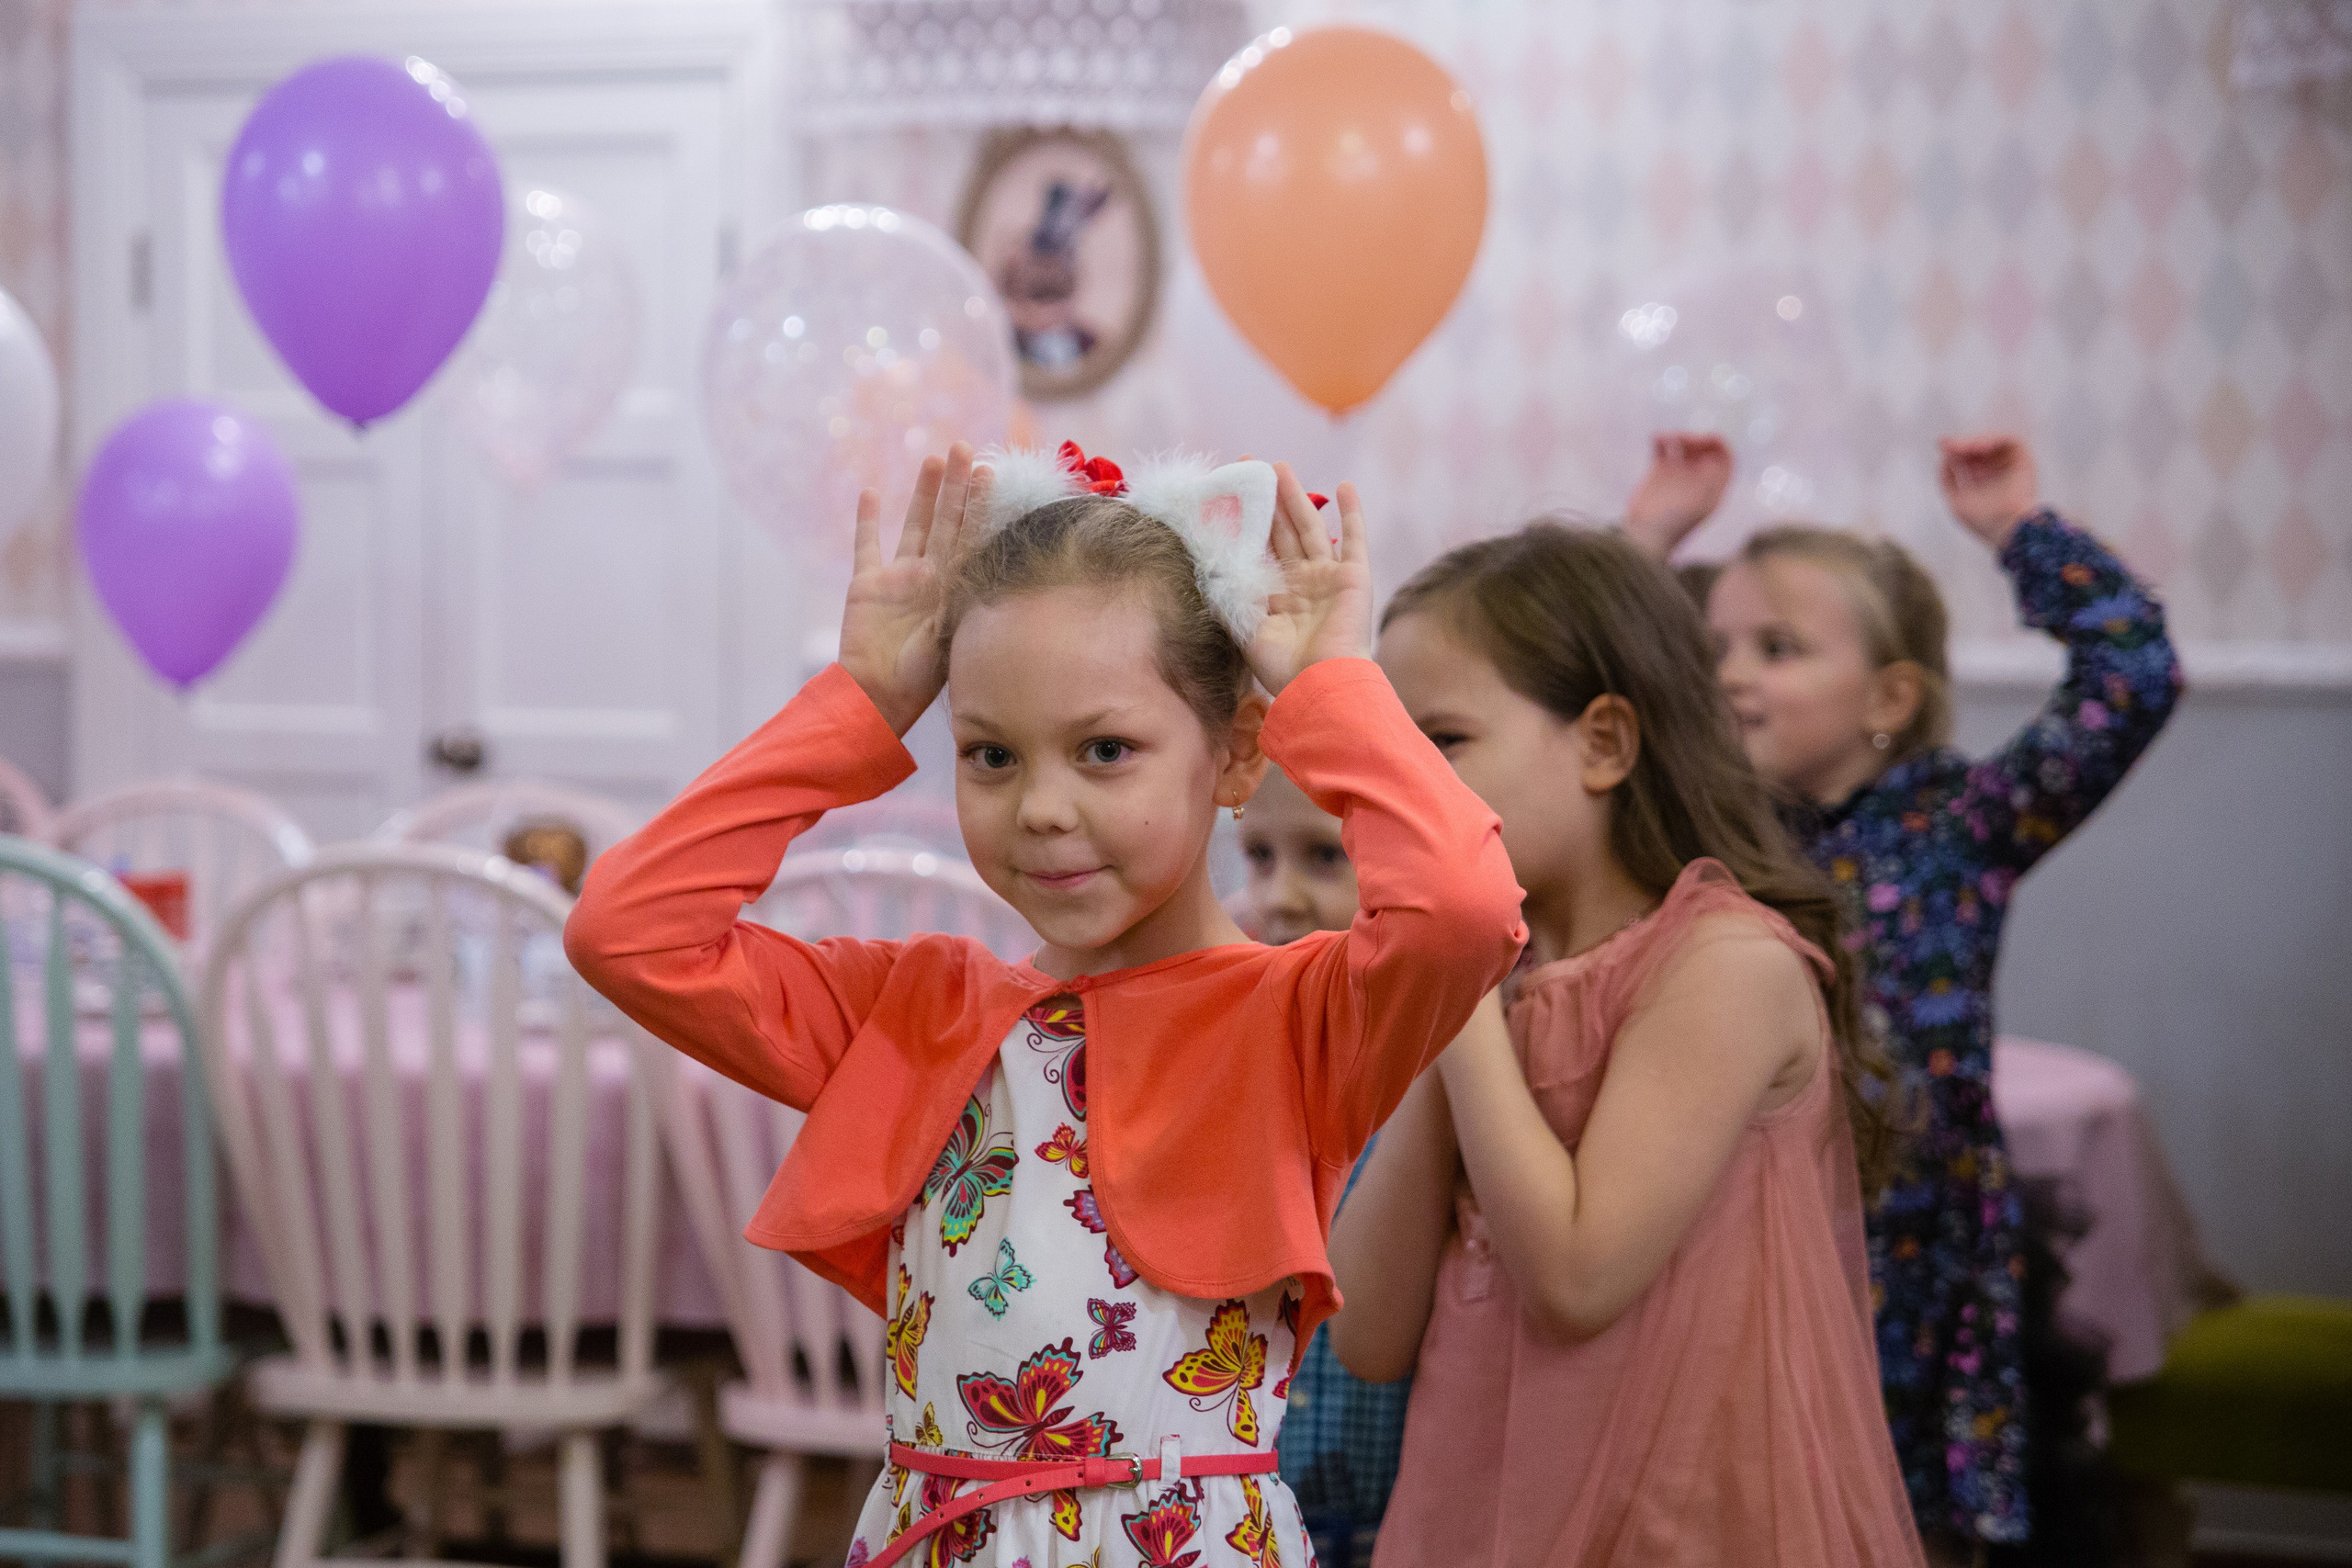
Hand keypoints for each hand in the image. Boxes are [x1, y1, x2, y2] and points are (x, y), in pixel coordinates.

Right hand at [838, 443, 992, 734]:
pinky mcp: (867, 585)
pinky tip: (871, 491)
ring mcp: (899, 579)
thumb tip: (995, 570)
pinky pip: (867, 545)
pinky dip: (867, 520)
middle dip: (956, 486)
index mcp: (955, 589)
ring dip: (922, 493)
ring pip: (913, 525)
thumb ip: (966, 600)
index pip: (971, 537)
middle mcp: (931, 578)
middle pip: (946, 521)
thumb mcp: (954, 634)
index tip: (992, 472)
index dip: (980, 505)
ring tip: (933, 459)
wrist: (878, 695)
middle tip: (965, 447)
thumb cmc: (921, 676)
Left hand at [1246, 465, 1372, 695]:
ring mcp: (1328, 579)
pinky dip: (1353, 513)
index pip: (1257, 549)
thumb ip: (1228, 596)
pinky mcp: (1354, 577)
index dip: (1244, 522)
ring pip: (1309, 527)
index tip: (1228, 495)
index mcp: (1275, 597)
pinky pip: (1355, 538)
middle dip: (1266, 500)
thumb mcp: (1244, 627)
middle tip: (1251, 467)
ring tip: (1280, 467)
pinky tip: (1345, 486)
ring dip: (1296, 497)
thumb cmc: (1282, 666)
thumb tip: (1204, 566)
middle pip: (1281, 531)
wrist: (1321, 684)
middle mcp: (1301, 584)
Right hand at [1623, 433, 1731, 558]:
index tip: (1705, 440)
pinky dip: (1660, 439)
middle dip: (1696, 440)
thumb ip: (1711, 478)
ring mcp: (1678, 475)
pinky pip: (1663, 448)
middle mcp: (1697, 480)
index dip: (1718, 445)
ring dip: (1679, 436)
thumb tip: (1714, 457)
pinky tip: (1655, 438)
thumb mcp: (1700, 501)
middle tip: (1683, 441)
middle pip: (1705, 449)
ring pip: (1685, 445)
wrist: (1644, 536)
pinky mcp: (1658, 472)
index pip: (1725, 459)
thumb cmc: (1673, 522)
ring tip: (1667, 438)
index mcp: (1713, 489)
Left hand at [1938, 435, 2038, 548]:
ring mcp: (2011, 465)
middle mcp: (1997, 472)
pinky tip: (1980, 447)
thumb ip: (1948, 481)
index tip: (1942, 444)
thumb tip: (1945, 460)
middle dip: (1962, 444)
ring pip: (1991, 443)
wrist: (2008, 527)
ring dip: (1975, 441)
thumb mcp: (1956, 501)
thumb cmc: (1984, 521)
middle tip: (1949, 443)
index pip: (1968, 459)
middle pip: (1978, 449)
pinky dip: (1993, 439)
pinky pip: (2008, 440)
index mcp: (1982, 482)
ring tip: (1961, 447)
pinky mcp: (2023, 460)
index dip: (1955, 451)